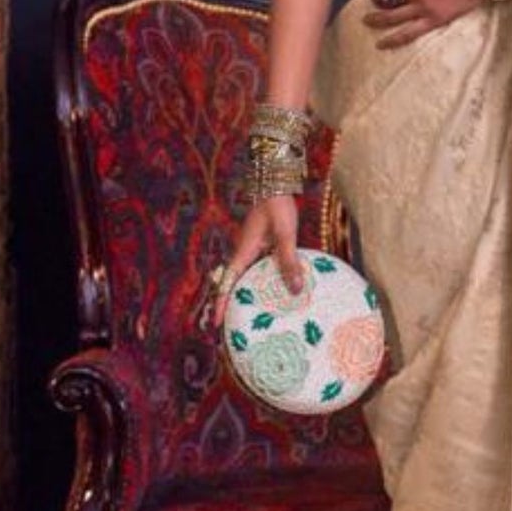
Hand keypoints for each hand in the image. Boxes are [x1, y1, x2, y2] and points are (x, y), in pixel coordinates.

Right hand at [217, 194, 300, 323]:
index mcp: (243, 252)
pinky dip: (263, 281)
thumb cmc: (278, 207)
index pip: (227, 283)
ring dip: (248, 293)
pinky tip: (276, 290)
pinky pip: (259, 268)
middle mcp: (244, 253)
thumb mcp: (285, 235)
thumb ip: (289, 261)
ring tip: (255, 315)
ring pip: (247, 277)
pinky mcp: (262, 245)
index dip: (220, 303)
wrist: (275, 183)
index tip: (215, 323)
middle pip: (233, 283)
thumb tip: (295, 289)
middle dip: (231, 303)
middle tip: (235, 327)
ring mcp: (252, 249)